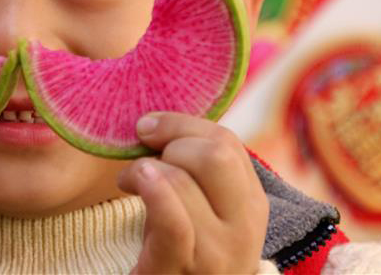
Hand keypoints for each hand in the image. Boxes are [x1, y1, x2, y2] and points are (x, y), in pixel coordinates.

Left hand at [117, 113, 267, 273]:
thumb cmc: (181, 248)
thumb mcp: (203, 206)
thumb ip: (197, 167)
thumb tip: (155, 120)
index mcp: (251, 203)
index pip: (226, 142)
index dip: (182, 125)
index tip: (150, 129)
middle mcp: (244, 227)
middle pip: (215, 154)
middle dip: (171, 142)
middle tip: (144, 157)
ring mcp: (217, 253)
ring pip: (182, 180)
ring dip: (144, 170)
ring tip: (129, 182)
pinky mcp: (183, 269)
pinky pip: (172, 221)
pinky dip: (150, 192)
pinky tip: (131, 184)